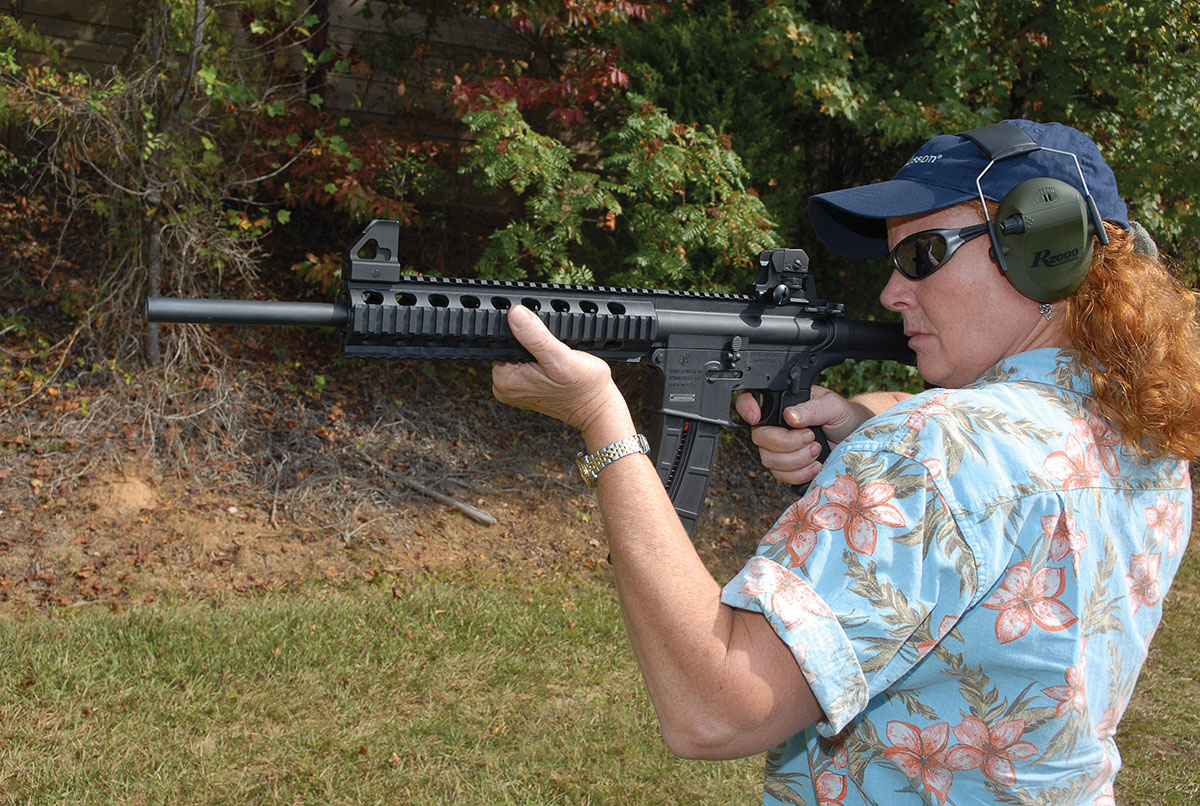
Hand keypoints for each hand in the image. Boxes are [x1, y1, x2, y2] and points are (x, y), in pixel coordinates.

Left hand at [492, 305, 627, 435]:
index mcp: (505, 379)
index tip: (542, 336)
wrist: (596, 407)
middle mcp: (504, 385)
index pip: (501, 339)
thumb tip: (516, 314)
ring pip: (518, 351)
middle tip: (553, 349)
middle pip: (509, 344)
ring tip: (555, 357)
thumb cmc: (584, 388)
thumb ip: (537, 337)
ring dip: (536, 348)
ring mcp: (513, 387)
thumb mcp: (561, 359)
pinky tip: (552, 363)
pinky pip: (525, 361)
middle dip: (530, 340)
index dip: (522, 330)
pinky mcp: (524, 387)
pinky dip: (539, 357)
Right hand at [735, 386, 870, 484]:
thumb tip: (790, 415)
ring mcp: (777, 449)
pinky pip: (781, 476)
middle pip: (760, 437)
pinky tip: (816, 465)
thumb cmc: (842, 417)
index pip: (749, 400)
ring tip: (817, 450)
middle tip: (811, 437)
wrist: (855, 440)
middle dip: (787, 442)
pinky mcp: (786, 469)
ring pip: (769, 459)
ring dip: (797, 459)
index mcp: (781, 404)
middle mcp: (774, 426)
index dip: (745, 407)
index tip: (756, 418)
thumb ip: (811, 408)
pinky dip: (800, 473)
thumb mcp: (832, 405)